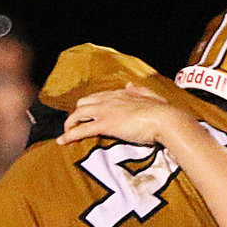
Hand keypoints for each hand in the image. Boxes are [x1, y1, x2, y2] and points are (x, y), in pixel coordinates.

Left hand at [57, 84, 186, 147]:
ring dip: (69, 125)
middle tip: (74, 127)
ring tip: (65, 136)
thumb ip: (139, 90)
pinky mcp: (105, 124)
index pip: (98, 97)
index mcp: (120, 93)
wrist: (164, 119)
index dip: (90, 107)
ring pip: (78, 114)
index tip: (87, 116)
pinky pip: (81, 129)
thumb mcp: (151, 96)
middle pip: (83, 104)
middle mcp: (110, 99)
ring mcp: (106, 111)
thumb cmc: (162, 112)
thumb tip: (130, 84)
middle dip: (76, 115)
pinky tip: (62, 142)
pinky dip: (69, 135)